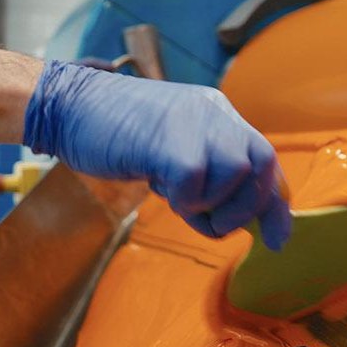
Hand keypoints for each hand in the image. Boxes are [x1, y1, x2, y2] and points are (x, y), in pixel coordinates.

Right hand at [24, 61, 290, 249]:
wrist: (69, 106)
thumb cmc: (118, 136)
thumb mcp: (173, 150)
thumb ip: (206, 173)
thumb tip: (236, 219)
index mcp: (219, 115)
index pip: (266, 159)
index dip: (276, 205)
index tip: (277, 240)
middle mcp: (214, 112)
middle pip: (262, 164)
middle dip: (246, 207)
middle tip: (211, 222)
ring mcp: (192, 121)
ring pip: (236, 171)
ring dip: (212, 204)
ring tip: (178, 201)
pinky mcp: (166, 137)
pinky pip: (195, 180)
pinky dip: (183, 200)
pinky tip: (159, 189)